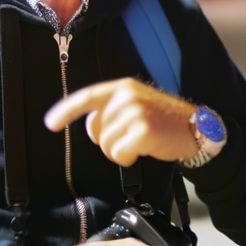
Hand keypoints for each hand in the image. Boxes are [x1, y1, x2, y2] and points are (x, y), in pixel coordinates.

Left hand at [45, 78, 198, 166]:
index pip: (87, 97)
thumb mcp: (138, 104)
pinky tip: (144, 150)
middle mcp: (127, 97)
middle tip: (131, 138)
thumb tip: (92, 126)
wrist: (196, 128)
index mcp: (123, 87)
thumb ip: (112, 109)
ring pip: (105, 144)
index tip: (50, 123)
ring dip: (119, 151)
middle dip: (108, 141)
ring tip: (140, 143)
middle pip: (95, 130)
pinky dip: (128, 158)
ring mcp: (135, 113)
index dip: (65, 111)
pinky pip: (118, 154)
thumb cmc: (165, 120)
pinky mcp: (142, 131)